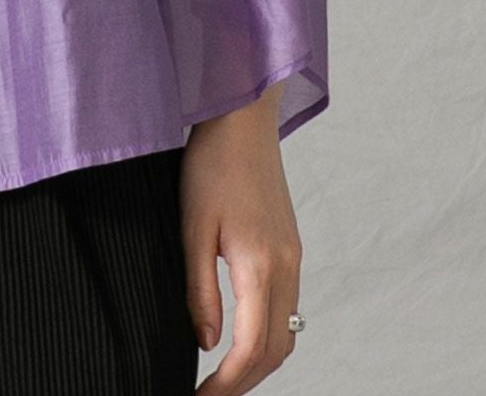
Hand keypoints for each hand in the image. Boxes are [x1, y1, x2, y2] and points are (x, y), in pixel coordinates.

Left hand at [181, 84, 302, 392]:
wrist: (243, 116)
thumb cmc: (211, 164)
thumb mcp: (192, 227)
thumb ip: (200, 289)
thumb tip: (206, 344)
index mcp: (260, 265)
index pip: (252, 350)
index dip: (227, 386)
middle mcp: (286, 267)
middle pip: (276, 351)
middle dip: (245, 383)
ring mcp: (293, 256)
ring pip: (287, 333)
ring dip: (259, 363)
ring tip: (223, 376)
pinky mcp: (290, 245)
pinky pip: (288, 307)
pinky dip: (268, 335)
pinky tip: (243, 336)